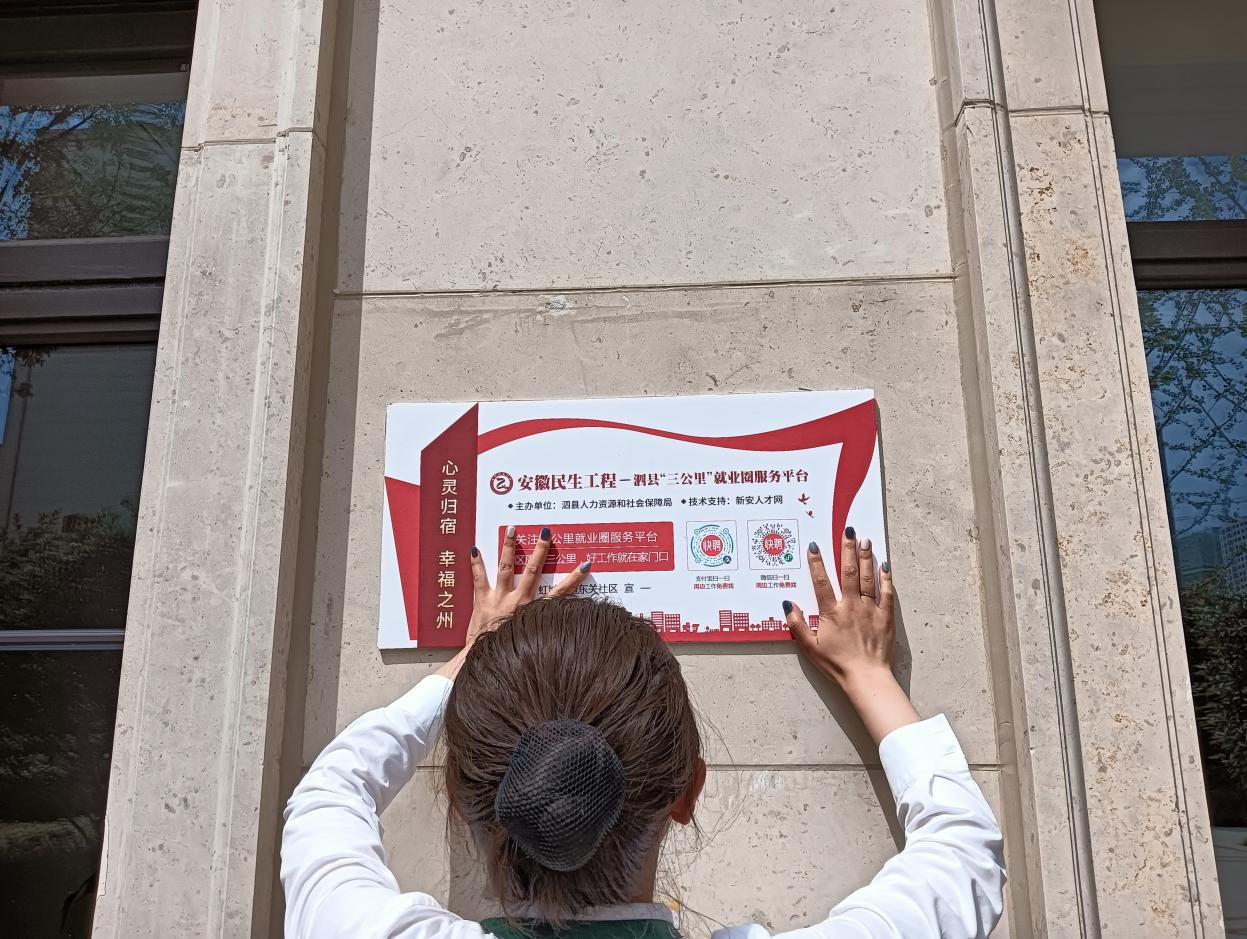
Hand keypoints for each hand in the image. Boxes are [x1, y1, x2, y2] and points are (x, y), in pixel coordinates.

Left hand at [438, 526, 590, 678]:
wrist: (482, 660)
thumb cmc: (507, 653)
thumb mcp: (529, 641)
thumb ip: (539, 629)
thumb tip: (554, 626)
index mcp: (532, 611)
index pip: (559, 593)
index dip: (574, 579)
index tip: (585, 565)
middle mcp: (518, 601)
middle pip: (533, 571)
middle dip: (540, 551)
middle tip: (546, 533)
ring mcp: (499, 598)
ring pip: (507, 568)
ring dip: (510, 547)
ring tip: (512, 529)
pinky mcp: (482, 600)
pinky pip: (479, 578)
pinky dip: (476, 563)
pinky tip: (474, 549)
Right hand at [784, 528, 918, 743]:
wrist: (867, 679)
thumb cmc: (837, 665)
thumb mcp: (810, 648)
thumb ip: (798, 625)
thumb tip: (788, 605)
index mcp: (831, 613)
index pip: (822, 582)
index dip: (817, 563)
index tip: (815, 546)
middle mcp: (851, 606)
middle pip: (848, 572)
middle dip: (847, 549)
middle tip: (848, 530)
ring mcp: (870, 610)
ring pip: (867, 578)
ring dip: (866, 557)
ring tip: (865, 540)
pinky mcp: (885, 617)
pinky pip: (887, 594)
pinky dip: (886, 578)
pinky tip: (884, 565)